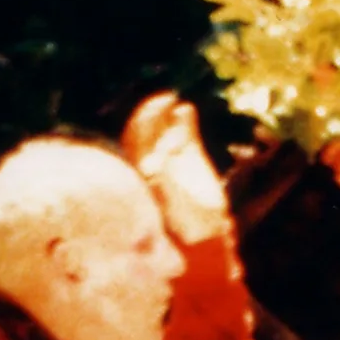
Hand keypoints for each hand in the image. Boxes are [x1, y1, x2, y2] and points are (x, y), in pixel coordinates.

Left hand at [120, 91, 228, 247]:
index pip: (134, 141)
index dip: (139, 128)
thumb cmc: (181, 229)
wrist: (205, 237)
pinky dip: (185, 119)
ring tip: (174, 103)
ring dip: (167, 113)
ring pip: (165, 127)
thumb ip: (161, 187)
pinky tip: (186, 109)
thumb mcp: (169, 209)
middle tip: (161, 102)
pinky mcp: (192, 153)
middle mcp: (153, 159)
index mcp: (140, 171)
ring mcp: (172, 155)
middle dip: (152, 114)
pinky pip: (186, 131)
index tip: (145, 121)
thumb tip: (152, 169)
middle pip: (148, 129)